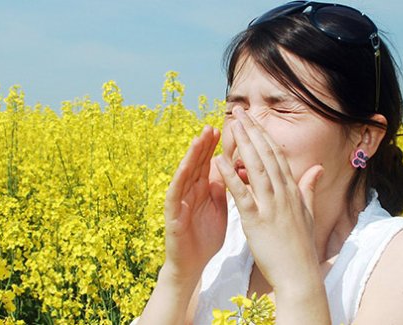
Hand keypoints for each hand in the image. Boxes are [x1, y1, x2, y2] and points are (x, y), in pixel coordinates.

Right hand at [162, 125, 226, 282]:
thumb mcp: (219, 209)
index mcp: (203, 190)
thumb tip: (229, 168)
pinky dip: (179, 179)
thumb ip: (222, 189)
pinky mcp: (172, 214)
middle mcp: (189, 191)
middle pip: (196, 164)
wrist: (193, 264)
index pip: (209, 163)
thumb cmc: (205, 237)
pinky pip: (175, 194)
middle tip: (212, 126)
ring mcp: (179, 201)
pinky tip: (185, 167)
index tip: (226, 129)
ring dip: (191, 156)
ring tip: (198, 139)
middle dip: (204, 145)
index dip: (216, 147)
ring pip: (185, 173)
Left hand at [215, 108, 324, 292]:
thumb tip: (317, 168)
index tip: (254, 120)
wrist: (300, 275)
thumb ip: (308, 188)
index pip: (277, 156)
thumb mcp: (307, 213)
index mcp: (292, 191)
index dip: (264, 135)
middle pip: (266, 155)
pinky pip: (242, 194)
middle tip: (240, 112)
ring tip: (232, 125)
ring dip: (243, 145)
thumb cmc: (301, 247)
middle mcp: (283, 194)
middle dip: (253, 131)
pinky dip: (230, 176)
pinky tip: (219, 160)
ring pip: (256, 168)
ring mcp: (271, 206)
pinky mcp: (257, 220)